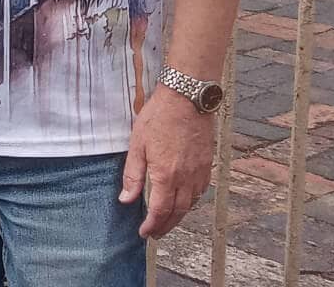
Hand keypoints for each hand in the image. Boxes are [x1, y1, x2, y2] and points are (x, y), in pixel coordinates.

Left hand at [119, 85, 216, 237]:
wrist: (188, 99)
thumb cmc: (159, 117)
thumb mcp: (137, 144)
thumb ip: (132, 175)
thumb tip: (126, 200)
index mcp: (166, 175)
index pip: (160, 211)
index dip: (152, 225)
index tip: (144, 233)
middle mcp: (185, 178)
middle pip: (178, 212)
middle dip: (165, 227)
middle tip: (155, 234)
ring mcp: (199, 172)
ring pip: (191, 204)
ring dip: (179, 217)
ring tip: (167, 222)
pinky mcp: (207, 164)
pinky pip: (201, 191)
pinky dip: (191, 202)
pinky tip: (184, 201)